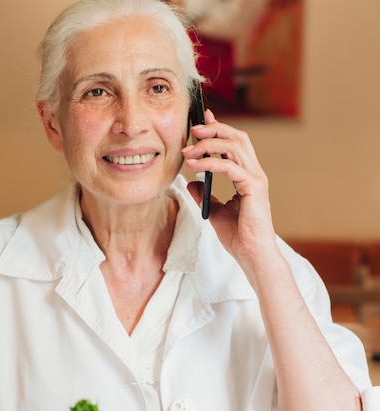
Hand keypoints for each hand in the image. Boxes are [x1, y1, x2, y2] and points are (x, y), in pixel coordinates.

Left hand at [182, 110, 275, 277]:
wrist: (251, 254)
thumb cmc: (238, 236)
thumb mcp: (215, 211)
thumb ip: (205, 194)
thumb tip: (192, 182)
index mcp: (248, 176)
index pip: (234, 144)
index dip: (219, 129)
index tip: (202, 120)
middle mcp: (254, 173)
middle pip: (237, 138)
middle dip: (214, 129)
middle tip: (193, 129)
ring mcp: (256, 179)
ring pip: (234, 147)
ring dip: (209, 145)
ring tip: (189, 150)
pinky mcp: (254, 188)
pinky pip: (230, 167)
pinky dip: (211, 163)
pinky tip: (195, 166)